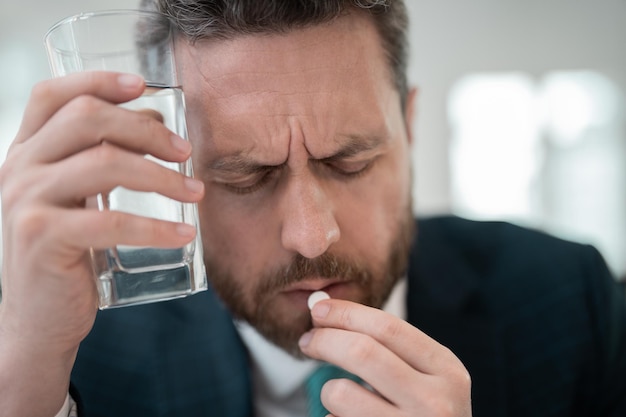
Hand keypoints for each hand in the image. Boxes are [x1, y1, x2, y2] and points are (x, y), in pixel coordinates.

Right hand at [0, 71, 203, 415]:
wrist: (39, 317)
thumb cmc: (69, 253)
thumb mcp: (78, 199)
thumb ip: (101, 160)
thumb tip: (158, 122)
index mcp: (26, 152)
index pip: (53, 96)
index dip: (98, 81)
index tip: (143, 85)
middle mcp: (18, 168)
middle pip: (86, 118)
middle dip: (146, 129)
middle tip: (185, 151)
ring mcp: (24, 201)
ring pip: (103, 164)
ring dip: (162, 177)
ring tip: (196, 192)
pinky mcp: (42, 238)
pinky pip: (111, 220)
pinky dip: (156, 227)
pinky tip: (184, 233)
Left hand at [298, 299, 471, 416]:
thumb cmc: (425, 413)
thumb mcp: (428, 379)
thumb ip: (391, 349)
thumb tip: (326, 313)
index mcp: (446, 371)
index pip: (387, 327)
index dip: (346, 313)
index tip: (319, 309)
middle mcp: (434, 402)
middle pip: (361, 352)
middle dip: (325, 339)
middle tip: (308, 340)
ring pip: (340, 393)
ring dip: (329, 391)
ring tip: (343, 400)